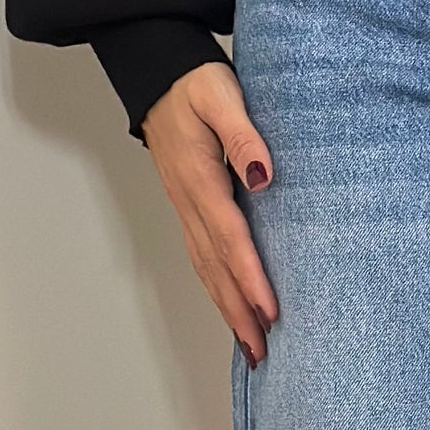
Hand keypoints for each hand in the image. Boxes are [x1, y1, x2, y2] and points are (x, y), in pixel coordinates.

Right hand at [141, 60, 279, 365]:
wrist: (158, 76)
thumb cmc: (195, 84)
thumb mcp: (222, 96)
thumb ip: (243, 135)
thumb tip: (261, 175)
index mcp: (201, 179)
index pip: (230, 239)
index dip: (251, 278)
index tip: (270, 312)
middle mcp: (189, 203)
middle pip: (216, 268)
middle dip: (239, 312)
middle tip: (262, 352)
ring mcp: (185, 208)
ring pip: (206, 269)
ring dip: (227, 308)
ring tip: (250, 346)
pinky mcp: (187, 208)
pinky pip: (201, 257)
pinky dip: (216, 288)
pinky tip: (230, 307)